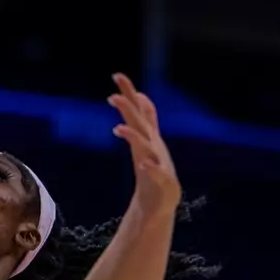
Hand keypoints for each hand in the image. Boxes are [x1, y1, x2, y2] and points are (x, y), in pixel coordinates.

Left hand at [107, 73, 181, 219]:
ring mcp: (161, 163)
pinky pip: (157, 174)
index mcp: (148, 137)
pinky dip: (151, 168)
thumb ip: (145, 119)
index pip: (139, 110)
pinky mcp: (165, 182)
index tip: (117, 75)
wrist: (161, 203)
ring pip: (147, 148)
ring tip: (119, 128)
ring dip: (135, 137)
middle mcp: (155, 146)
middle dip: (129, 109)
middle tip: (113, 97)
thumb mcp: (146, 141)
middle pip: (141, 124)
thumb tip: (140, 95)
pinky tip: (143, 163)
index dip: (130, 93)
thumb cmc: (152, 170)